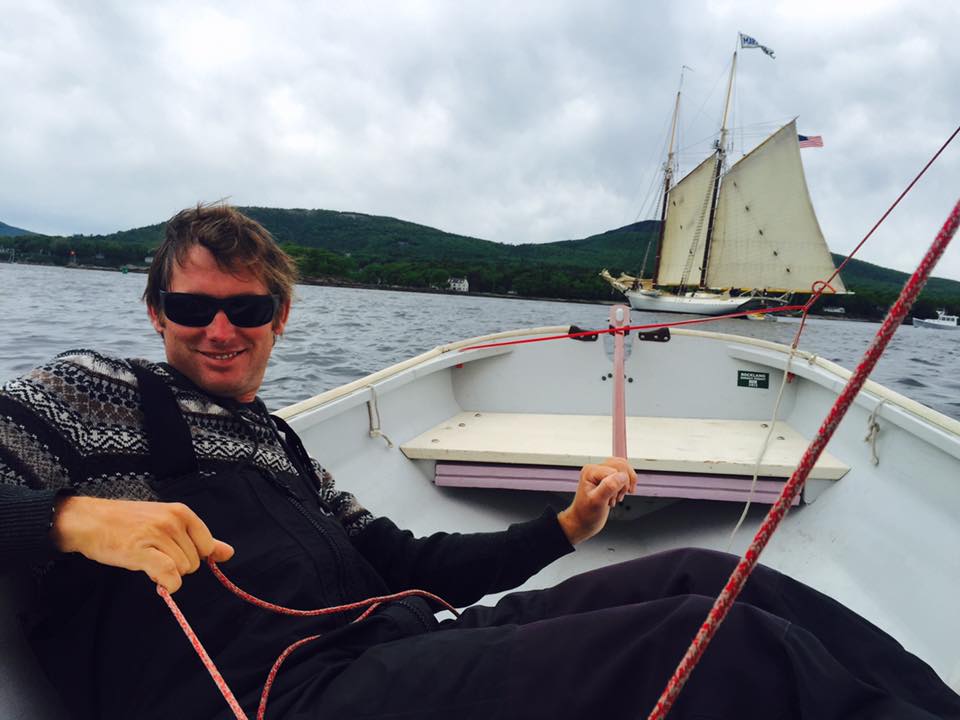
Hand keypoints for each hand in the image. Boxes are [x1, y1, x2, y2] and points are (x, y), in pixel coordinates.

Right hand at [51, 496, 233, 592]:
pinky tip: (156, 579)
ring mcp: (158, 535)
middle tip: (154, 556)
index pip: (207, 546)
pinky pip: (169, 574)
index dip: (191, 557)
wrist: (91, 521)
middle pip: (194, 562)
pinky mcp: (142, 551)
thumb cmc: (129, 523)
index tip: (173, 554)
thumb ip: (201, 538)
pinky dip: (167, 584)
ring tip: (147, 561)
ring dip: (166, 574)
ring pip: (182, 570)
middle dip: (177, 566)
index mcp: (182, 513)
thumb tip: (229, 553)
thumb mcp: (168, 522)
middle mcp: (174, 521)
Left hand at [557, 457, 636, 544]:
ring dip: (626, 483)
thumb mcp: (597, 501)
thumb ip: (609, 487)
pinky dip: (626, 484)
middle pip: (621, 466)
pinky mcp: (607, 478)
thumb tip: (622, 476)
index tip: (611, 499)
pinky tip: (622, 493)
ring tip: (618, 496)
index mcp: (591, 471)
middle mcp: (595, 469)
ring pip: (624, 468)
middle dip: (623, 484)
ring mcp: (601, 473)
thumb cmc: (586, 514)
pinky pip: (623, 473)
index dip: (618, 487)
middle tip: (617, 497)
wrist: (583, 522)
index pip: (615, 471)